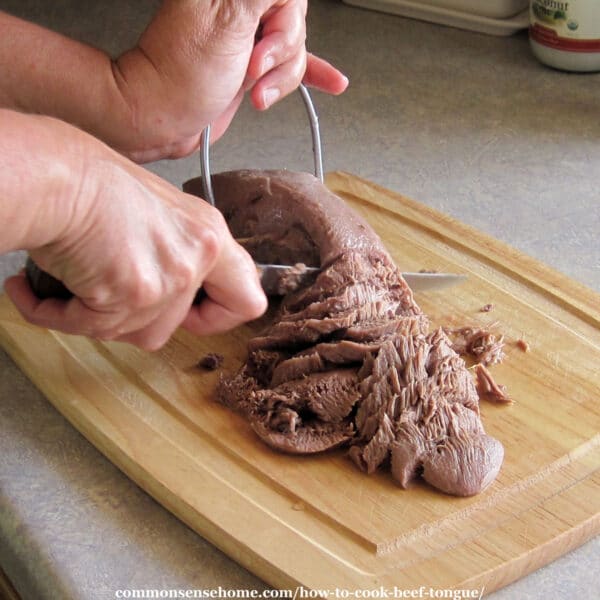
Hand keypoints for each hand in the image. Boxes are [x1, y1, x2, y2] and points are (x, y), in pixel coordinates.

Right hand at [4, 146, 266, 350]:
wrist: (55, 174)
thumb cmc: (92, 182)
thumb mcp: (158, 215)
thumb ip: (177, 254)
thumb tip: (168, 292)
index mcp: (209, 237)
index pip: (248, 301)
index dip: (217, 317)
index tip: (192, 313)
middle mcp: (197, 259)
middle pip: (175, 326)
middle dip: (137, 319)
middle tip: (110, 294)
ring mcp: (169, 279)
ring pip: (136, 333)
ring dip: (99, 316)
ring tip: (71, 283)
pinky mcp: (133, 294)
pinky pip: (92, 328)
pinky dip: (57, 315)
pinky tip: (37, 293)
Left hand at [115, 0, 347, 160]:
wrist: (164, 118)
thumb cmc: (180, 77)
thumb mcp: (227, 22)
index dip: (283, 25)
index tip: (260, 47)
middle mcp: (242, 7)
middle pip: (295, 22)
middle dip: (279, 56)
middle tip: (251, 70)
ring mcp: (250, 37)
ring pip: (295, 51)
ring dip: (279, 80)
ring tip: (252, 92)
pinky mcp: (255, 63)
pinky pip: (294, 65)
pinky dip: (314, 75)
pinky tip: (332, 82)